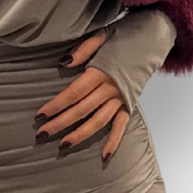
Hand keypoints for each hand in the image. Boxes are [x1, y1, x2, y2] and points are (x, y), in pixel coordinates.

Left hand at [35, 30, 129, 160]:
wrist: (151, 40)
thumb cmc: (123, 37)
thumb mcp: (101, 36)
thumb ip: (82, 50)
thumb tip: (63, 64)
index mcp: (100, 72)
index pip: (73, 93)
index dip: (56, 105)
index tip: (40, 115)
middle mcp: (110, 88)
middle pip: (81, 110)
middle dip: (60, 123)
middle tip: (42, 134)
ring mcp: (121, 98)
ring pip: (98, 121)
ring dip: (80, 135)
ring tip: (63, 145)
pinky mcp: (130, 104)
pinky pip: (121, 125)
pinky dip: (114, 141)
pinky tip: (105, 156)